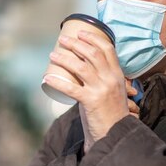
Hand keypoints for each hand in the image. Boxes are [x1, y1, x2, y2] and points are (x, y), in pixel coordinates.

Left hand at [43, 31, 136, 152]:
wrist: (117, 133)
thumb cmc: (112, 113)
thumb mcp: (113, 91)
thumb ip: (102, 79)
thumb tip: (83, 66)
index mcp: (117, 75)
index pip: (107, 49)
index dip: (93, 38)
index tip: (81, 32)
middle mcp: (110, 79)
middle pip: (92, 54)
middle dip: (75, 44)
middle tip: (63, 40)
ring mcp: (101, 90)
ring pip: (80, 67)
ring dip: (64, 58)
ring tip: (52, 55)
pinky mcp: (91, 102)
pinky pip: (71, 88)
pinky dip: (57, 82)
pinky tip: (47, 77)